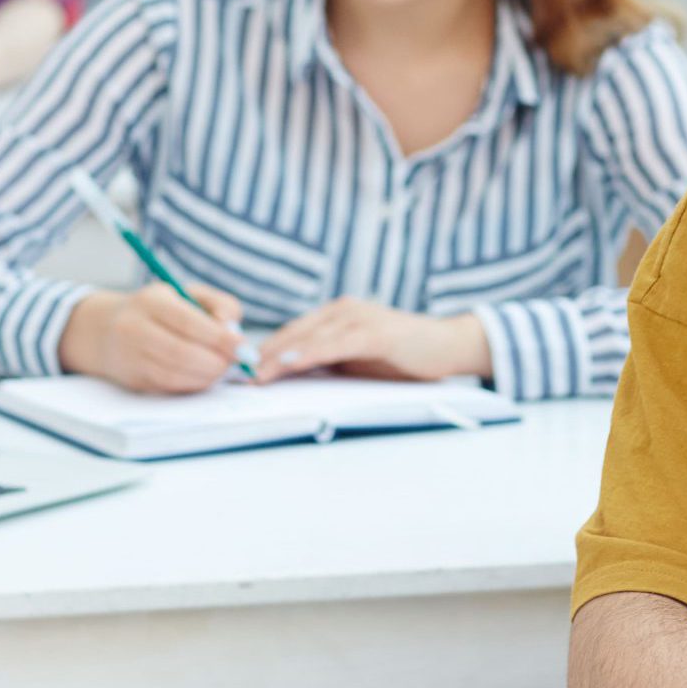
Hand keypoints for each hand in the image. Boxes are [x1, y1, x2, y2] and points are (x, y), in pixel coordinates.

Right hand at [60, 285, 248, 394]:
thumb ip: (219, 305)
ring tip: (221, 369)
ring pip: (175, 375)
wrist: (105, 331)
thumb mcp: (186, 294)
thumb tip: (233, 330)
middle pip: (181, 353)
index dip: (220, 339)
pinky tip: (202, 377)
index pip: (188, 323)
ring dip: (206, 377)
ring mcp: (130, 357)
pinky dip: (192, 385)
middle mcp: (133, 329)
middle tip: (236, 363)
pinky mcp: (132, 380)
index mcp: (150, 302)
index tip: (244, 349)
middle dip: (216, 363)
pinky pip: (168, 388)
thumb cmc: (159, 310)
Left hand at [253, 298, 489, 383]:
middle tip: (238, 375)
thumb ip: (328, 362)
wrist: (448, 346)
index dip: (265, 352)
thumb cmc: (403, 357)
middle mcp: (343, 310)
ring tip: (255, 374)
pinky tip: (290, 364)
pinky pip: (335, 344)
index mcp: (336, 315)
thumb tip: (288, 377)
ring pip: (309, 337)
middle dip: (264, 356)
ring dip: (279, 357)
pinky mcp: (375, 332)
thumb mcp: (358, 360)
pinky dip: (310, 353)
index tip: (241, 371)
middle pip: (294, 333)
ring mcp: (359, 318)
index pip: (292, 333)